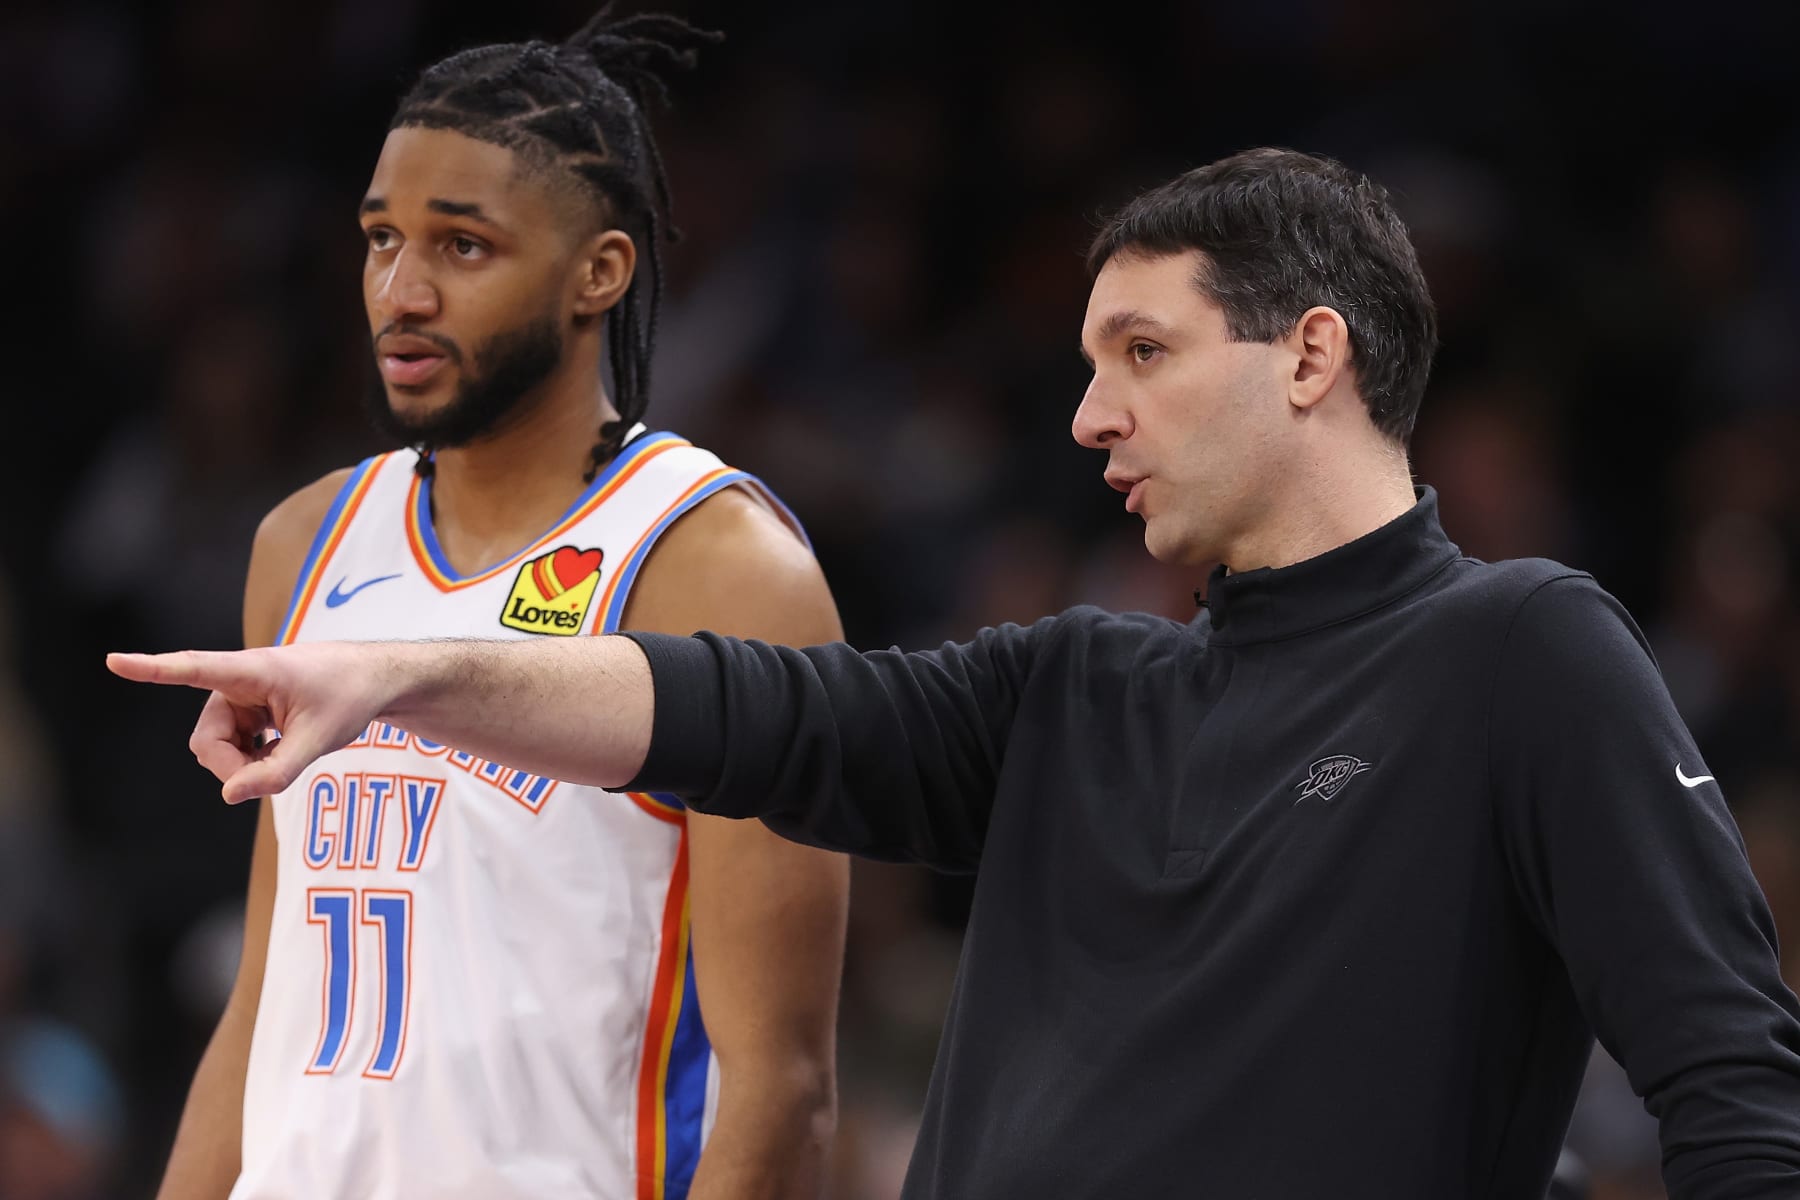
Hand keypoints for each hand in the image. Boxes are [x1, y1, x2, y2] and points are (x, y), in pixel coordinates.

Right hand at [107, 643, 395, 803]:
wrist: (376, 681)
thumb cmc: (350, 697)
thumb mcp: (319, 740)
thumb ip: (276, 772)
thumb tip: (229, 796)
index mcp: (252, 670)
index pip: (193, 668)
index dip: (152, 669)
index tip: (114, 660)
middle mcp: (238, 680)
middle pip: (206, 738)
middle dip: (230, 766)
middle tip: (270, 777)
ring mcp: (241, 696)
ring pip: (217, 745)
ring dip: (243, 763)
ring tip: (284, 756)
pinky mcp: (248, 709)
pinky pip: (232, 744)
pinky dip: (251, 758)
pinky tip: (279, 752)